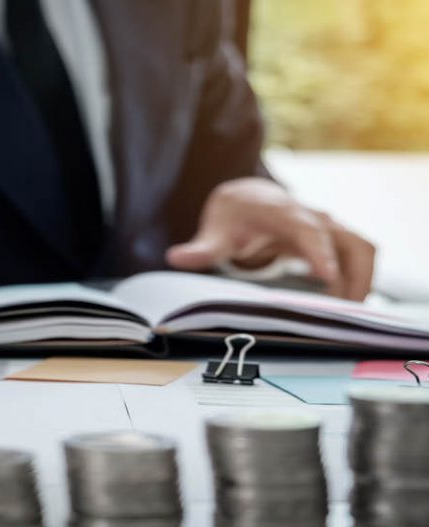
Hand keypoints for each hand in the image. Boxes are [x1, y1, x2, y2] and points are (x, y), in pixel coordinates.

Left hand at [165, 177, 375, 300]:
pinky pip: (358, 260)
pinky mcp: (335, 242)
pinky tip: (344, 311)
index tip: (329, 277)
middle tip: (345, 315)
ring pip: (362, 252)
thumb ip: (200, 249)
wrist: (249, 197)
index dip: (321, 253)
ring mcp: (329, 229)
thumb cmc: (234, 214)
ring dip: (361, 283)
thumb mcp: (215, 230)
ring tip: (348, 318)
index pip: (309, 230)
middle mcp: (314, 218)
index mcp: (284, 213)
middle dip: (355, 277)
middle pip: (352, 243)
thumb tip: (174, 257)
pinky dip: (358, 283)